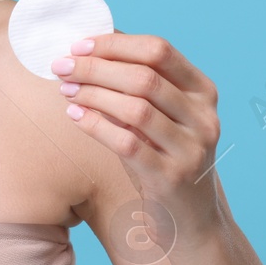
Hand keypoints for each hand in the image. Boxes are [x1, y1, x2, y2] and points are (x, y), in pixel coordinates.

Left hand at [53, 30, 225, 243]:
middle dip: (96, 68)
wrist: (190, 219)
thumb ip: (140, 84)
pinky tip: (75, 117)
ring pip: (136, 109)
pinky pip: (127, 144)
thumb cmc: (165, 156)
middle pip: (144, 78)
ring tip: (66, 90)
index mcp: (203, 91)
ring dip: (93, 95)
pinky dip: (96, 126)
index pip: (159, 51)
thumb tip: (93, 44)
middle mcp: (204, 117)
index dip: (115, 44)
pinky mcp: (171, 178)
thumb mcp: (164, 116)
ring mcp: (191, 149)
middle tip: (61, 66)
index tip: (79, 45)